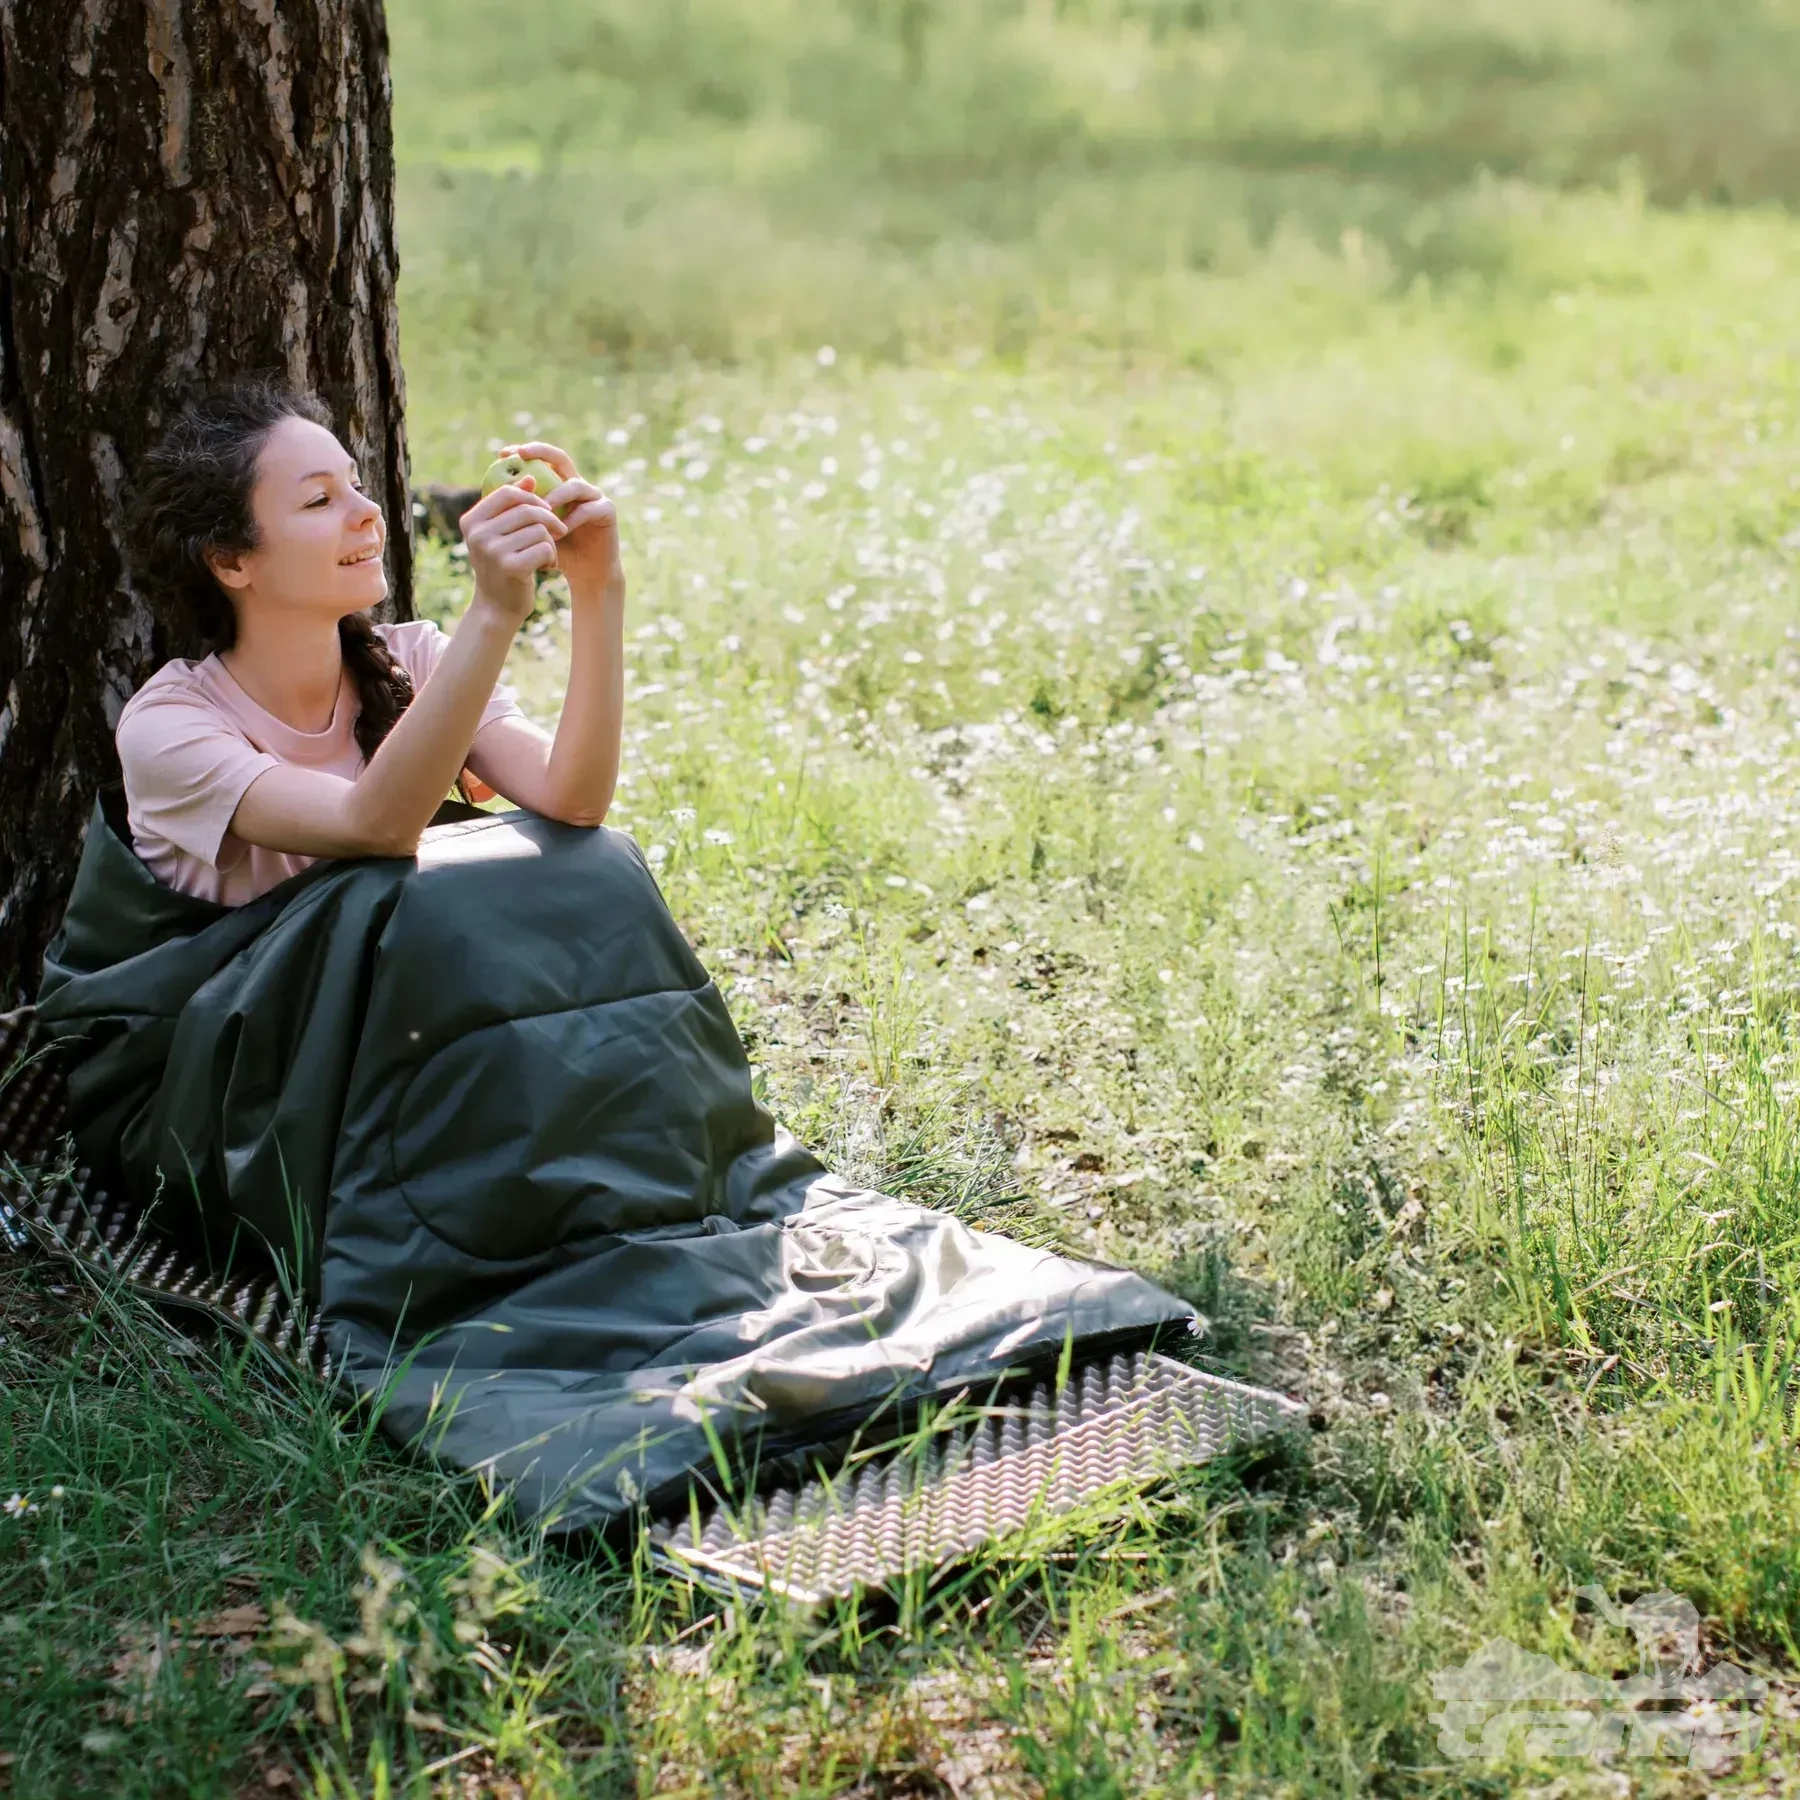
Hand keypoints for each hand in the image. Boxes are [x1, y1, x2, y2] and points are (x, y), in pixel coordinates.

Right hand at [458, 476, 568, 621]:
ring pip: (539, 530)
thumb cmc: (502, 566)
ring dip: (551, 542)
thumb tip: (531, 477)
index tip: (546, 510)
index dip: (532, 498)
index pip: (507, 492)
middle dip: (549, 520)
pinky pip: (545, 548)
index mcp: (471, 521)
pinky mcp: (511, 567)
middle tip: (559, 531)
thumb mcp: (501, 534)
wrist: (498, 608)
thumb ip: (513, 507)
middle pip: (527, 510)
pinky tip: (546, 567)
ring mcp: (492, 551)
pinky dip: (552, 557)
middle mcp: (477, 534)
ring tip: (546, 555)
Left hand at [500, 441, 623, 601]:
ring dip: (556, 496)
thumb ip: (520, 514)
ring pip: (574, 485)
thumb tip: (490, 496)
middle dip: (540, 453)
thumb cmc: (557, 553)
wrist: (586, 576)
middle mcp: (577, 486)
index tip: (502, 454)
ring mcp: (595, 496)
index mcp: (559, 486)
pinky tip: (561, 531)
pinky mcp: (607, 512)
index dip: (524, 452)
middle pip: (560, 458)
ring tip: (541, 509)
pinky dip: (573, 518)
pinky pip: (589, 509)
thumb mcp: (534, 532)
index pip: (541, 460)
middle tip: (521, 456)